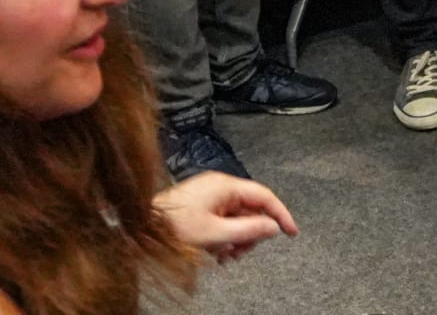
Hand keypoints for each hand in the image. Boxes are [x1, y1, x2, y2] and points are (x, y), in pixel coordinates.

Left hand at [153, 172, 297, 262]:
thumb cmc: (172, 227)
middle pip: (251, 209)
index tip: (291, 231)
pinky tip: (216, 251)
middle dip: (251, 233)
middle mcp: (220, 187)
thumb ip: (248, 229)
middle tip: (241, 252)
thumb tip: (273, 227)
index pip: (265, 196)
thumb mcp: (215, 233)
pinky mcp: (201, 205)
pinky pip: (224, 219)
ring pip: (238, 217)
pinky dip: (225, 236)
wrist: (139, 228)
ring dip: (237, 238)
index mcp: (226, 186)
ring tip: (225, 256)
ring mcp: (210, 195)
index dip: (280, 214)